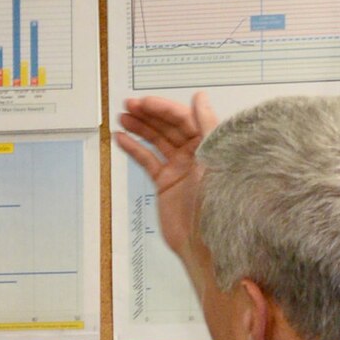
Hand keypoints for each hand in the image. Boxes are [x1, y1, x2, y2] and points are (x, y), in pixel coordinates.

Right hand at [112, 91, 218, 267]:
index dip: (163, 108)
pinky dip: (134, 149)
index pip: (183, 118)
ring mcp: (179, 168)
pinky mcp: (166, 182)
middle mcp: (194, 153)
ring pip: (156, 140)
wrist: (204, 241)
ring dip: (140, 128)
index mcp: (209, 145)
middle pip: (168, 127)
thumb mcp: (213, 159)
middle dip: (148, 115)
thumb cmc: (216, 203)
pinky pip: (148, 160)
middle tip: (129, 106)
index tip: (145, 102)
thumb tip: (200, 98)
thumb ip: (207, 125)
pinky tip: (122, 139)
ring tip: (122, 118)